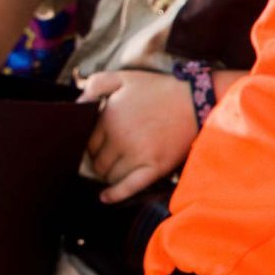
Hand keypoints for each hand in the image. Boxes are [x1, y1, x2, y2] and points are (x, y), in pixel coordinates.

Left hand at [81, 68, 200, 203]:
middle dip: (100, 160)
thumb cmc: (160, 89)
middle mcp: (119, 138)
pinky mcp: (154, 167)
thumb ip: (96, 84)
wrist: (197, 101)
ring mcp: (137, 155)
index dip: (92, 145)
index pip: (88, 143)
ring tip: (116, 168)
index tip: (100, 145)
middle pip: (97, 161)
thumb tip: (77, 103)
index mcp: (109, 117)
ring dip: (109, 174)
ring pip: (109, 175)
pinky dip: (114, 194)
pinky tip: (105, 197)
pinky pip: (128, 187)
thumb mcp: (125, 77)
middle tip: (110, 157)